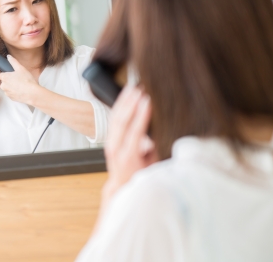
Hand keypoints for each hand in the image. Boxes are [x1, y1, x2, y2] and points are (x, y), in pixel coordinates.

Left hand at [0, 55, 40, 104]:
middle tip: (18, 79)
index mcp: (4, 77)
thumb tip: (8, 56)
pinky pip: (11, 93)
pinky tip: (21, 90)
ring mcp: (7, 93)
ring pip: (7, 88)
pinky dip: (15, 92)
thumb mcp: (21, 68)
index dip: (7, 74)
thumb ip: (13, 61)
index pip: (2, 74)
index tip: (13, 74)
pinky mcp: (11, 98)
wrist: (32, 94)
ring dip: (12, 86)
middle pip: (4, 81)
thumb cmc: (27, 80)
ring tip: (21, 85)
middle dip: (10, 80)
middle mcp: (3, 86)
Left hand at [102, 86, 157, 205]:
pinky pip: (113, 117)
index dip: (142, 116)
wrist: (122, 185)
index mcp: (128, 157)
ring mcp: (110, 142)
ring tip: (134, 86)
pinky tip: (127, 93)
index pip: (134, 132)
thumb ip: (156, 148)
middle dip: (132, 103)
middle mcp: (115, 148)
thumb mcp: (153, 166)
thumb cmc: (141, 176)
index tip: (149, 101)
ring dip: (125, 100)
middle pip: (122, 121)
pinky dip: (120, 104)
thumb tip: (163, 130)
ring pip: (115, 116)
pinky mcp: (109, 136)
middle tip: (141, 89)